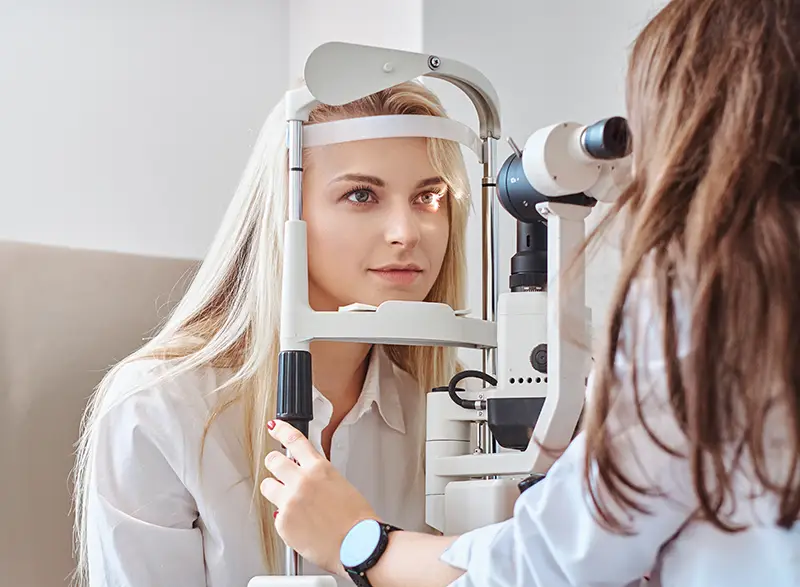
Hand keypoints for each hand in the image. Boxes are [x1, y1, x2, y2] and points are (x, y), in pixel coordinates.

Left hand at [261, 419, 378, 575]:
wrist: (358, 545)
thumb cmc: (356, 519)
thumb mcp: (339, 484)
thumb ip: (318, 476)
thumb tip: (305, 474)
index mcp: (319, 468)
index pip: (294, 440)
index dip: (281, 430)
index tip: (274, 427)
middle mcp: (302, 482)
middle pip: (273, 460)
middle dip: (274, 463)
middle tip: (278, 469)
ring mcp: (289, 502)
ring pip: (267, 486)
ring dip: (274, 490)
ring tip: (288, 501)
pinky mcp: (283, 523)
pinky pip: (276, 515)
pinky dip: (285, 519)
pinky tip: (301, 524)